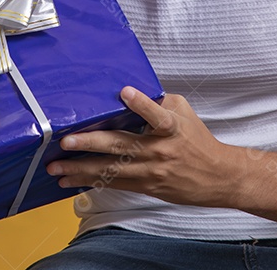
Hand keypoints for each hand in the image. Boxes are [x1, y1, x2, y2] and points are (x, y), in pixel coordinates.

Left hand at [46, 87, 236, 206]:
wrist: (219, 177)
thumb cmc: (198, 140)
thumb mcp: (184, 113)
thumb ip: (158, 101)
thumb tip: (131, 90)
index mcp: (172, 128)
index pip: (158, 115)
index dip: (142, 104)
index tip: (125, 92)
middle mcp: (159, 150)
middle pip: (121, 146)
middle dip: (90, 144)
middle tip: (66, 141)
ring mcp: (151, 171)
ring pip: (111, 170)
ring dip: (81, 169)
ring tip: (57, 168)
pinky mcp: (146, 186)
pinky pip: (115, 183)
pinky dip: (91, 182)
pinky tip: (71, 181)